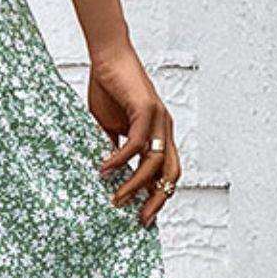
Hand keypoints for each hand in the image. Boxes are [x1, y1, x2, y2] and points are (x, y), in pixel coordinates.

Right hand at [88, 43, 180, 226]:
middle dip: (158, 199)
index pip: (167, 171)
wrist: (108, 57)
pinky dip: (121, 159)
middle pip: (172, 173)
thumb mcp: (109, 125)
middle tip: (141, 220)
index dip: (158, 194)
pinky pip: (137, 142)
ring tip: (116, 199)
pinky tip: (105, 169)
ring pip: (155, 162)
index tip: (143, 215)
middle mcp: (165, 129)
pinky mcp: (146, 108)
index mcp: (160, 134)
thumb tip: (105, 173)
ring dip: (136, 185)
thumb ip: (113, 147)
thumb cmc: (108, 88)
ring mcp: (159, 119)